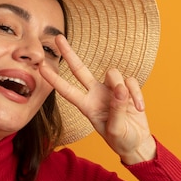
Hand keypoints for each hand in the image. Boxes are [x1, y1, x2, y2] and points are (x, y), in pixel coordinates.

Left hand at [39, 35, 155, 164]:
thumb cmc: (122, 139)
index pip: (67, 90)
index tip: (41, 67)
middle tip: (58, 37)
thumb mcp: (116, 130)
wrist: (137, 143)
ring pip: (113, 74)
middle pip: (80, 69)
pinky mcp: (127, 88)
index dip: (54, 80)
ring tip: (131, 106)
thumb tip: (121, 89)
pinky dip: (137, 93)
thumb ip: (117, 110)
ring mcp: (111, 90)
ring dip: (123, 89)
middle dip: (69, 53)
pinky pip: (131, 81)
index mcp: (87, 106)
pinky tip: (140, 108)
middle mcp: (96, 94)